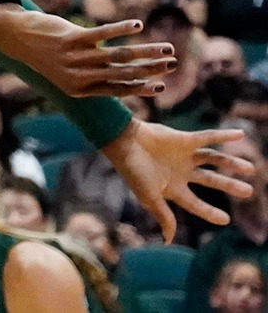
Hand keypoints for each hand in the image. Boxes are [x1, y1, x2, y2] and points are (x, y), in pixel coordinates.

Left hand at [0, 8, 173, 98]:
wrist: (15, 37)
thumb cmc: (46, 56)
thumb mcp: (66, 72)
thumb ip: (92, 76)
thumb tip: (121, 78)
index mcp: (78, 89)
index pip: (116, 90)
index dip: (140, 87)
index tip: (162, 85)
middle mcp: (78, 75)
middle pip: (122, 73)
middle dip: (151, 69)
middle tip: (173, 63)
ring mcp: (74, 56)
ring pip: (118, 55)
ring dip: (145, 50)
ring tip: (166, 47)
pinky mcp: (70, 37)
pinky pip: (101, 34)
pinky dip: (121, 29)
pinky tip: (138, 25)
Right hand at [103, 120, 253, 242]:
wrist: (123, 141)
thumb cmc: (133, 171)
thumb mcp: (149, 197)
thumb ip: (163, 216)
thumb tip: (168, 241)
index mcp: (172, 188)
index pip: (196, 203)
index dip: (210, 212)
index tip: (226, 220)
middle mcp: (181, 172)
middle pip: (211, 180)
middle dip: (229, 186)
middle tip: (249, 191)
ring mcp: (184, 155)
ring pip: (214, 160)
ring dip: (231, 164)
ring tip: (250, 169)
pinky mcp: (184, 139)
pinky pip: (207, 137)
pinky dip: (224, 136)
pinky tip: (240, 134)